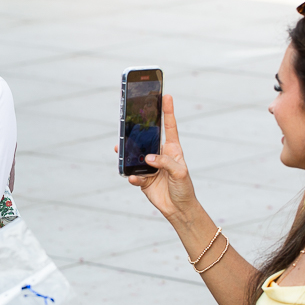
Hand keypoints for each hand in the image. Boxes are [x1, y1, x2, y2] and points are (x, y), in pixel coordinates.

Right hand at [117, 95, 197, 220]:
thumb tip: (148, 158)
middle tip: (128, 121)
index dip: (168, 111)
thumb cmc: (184, 188)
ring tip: (120, 148)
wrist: (178, 208)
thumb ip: (165, 162)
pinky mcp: (142, 178)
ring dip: (127, 152)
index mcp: (172, 149)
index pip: (170, 126)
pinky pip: (133, 174)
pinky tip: (133, 178)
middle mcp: (159, 155)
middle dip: (137, 130)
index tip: (166, 96)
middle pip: (146, 138)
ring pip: (134, 154)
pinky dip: (132, 176)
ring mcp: (149, 166)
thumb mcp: (180, 173)